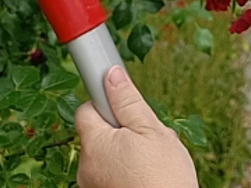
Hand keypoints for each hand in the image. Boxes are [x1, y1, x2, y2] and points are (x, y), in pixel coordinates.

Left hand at [75, 66, 196, 187]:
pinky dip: (124, 171)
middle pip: (97, 134)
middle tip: (146, 139)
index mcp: (95, 143)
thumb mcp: (152, 131)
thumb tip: (111, 74)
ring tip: (150, 162)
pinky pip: (109, 174)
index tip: (122, 104)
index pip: (86, 108)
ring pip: (106, 156)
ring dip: (124, 153)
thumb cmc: (164, 177)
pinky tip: (145, 176)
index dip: (106, 103)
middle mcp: (85, 166)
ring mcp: (91, 185)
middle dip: (120, 131)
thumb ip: (128, 101)